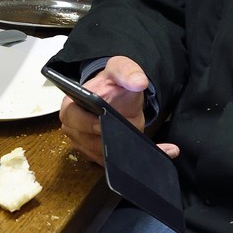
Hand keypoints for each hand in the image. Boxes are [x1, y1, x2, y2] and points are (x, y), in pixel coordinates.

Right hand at [57, 57, 178, 165]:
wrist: (118, 97)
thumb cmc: (112, 84)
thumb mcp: (120, 69)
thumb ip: (128, 72)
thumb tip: (139, 82)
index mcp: (71, 107)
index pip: (74, 120)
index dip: (88, 124)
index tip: (103, 124)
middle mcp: (74, 128)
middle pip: (88, 142)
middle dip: (108, 141)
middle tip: (129, 138)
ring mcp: (85, 144)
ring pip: (103, 156)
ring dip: (124, 153)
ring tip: (147, 145)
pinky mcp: (99, 155)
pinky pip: (116, 163)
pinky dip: (136, 160)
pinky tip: (161, 151)